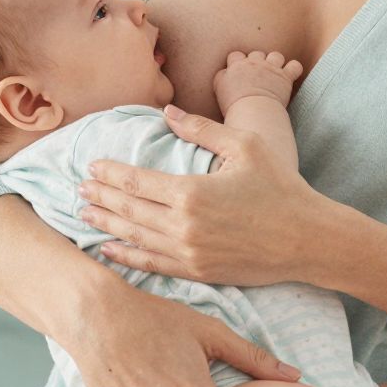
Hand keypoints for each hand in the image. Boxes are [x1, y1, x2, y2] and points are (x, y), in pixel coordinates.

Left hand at [79, 107, 320, 283]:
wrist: (308, 239)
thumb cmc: (280, 187)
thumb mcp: (244, 146)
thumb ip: (201, 130)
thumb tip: (167, 114)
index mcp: (191, 191)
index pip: (136, 181)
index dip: (110, 174)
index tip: (92, 166)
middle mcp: (183, 225)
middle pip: (129, 209)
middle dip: (101, 198)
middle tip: (79, 188)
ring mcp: (189, 253)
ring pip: (135, 238)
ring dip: (107, 225)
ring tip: (84, 214)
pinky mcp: (198, 272)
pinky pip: (153, 265)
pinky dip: (127, 257)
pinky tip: (109, 249)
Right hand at [213, 49, 302, 113]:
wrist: (252, 111)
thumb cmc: (233, 106)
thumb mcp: (219, 89)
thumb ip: (221, 77)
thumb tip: (225, 73)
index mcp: (236, 66)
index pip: (236, 55)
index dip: (239, 63)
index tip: (241, 73)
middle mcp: (254, 63)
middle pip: (256, 54)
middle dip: (258, 63)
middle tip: (258, 77)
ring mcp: (271, 68)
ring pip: (276, 56)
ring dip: (276, 63)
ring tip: (275, 74)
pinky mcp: (285, 76)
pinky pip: (295, 66)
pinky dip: (294, 70)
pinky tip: (291, 75)